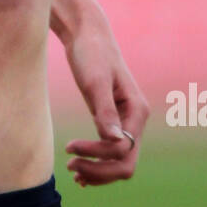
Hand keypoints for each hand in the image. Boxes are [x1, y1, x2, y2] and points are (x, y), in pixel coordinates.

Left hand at [62, 0, 148, 185]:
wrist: (86, 34)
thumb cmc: (91, 53)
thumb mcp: (95, 82)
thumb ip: (105, 111)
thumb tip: (114, 141)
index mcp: (137, 111)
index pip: (123, 150)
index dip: (97, 156)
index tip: (68, 147)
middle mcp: (136, 119)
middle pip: (126, 163)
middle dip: (100, 171)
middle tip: (70, 167)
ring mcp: (126, 121)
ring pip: (120, 161)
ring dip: (98, 171)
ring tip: (72, 170)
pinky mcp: (113, 120)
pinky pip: (111, 152)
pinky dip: (98, 164)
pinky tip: (80, 169)